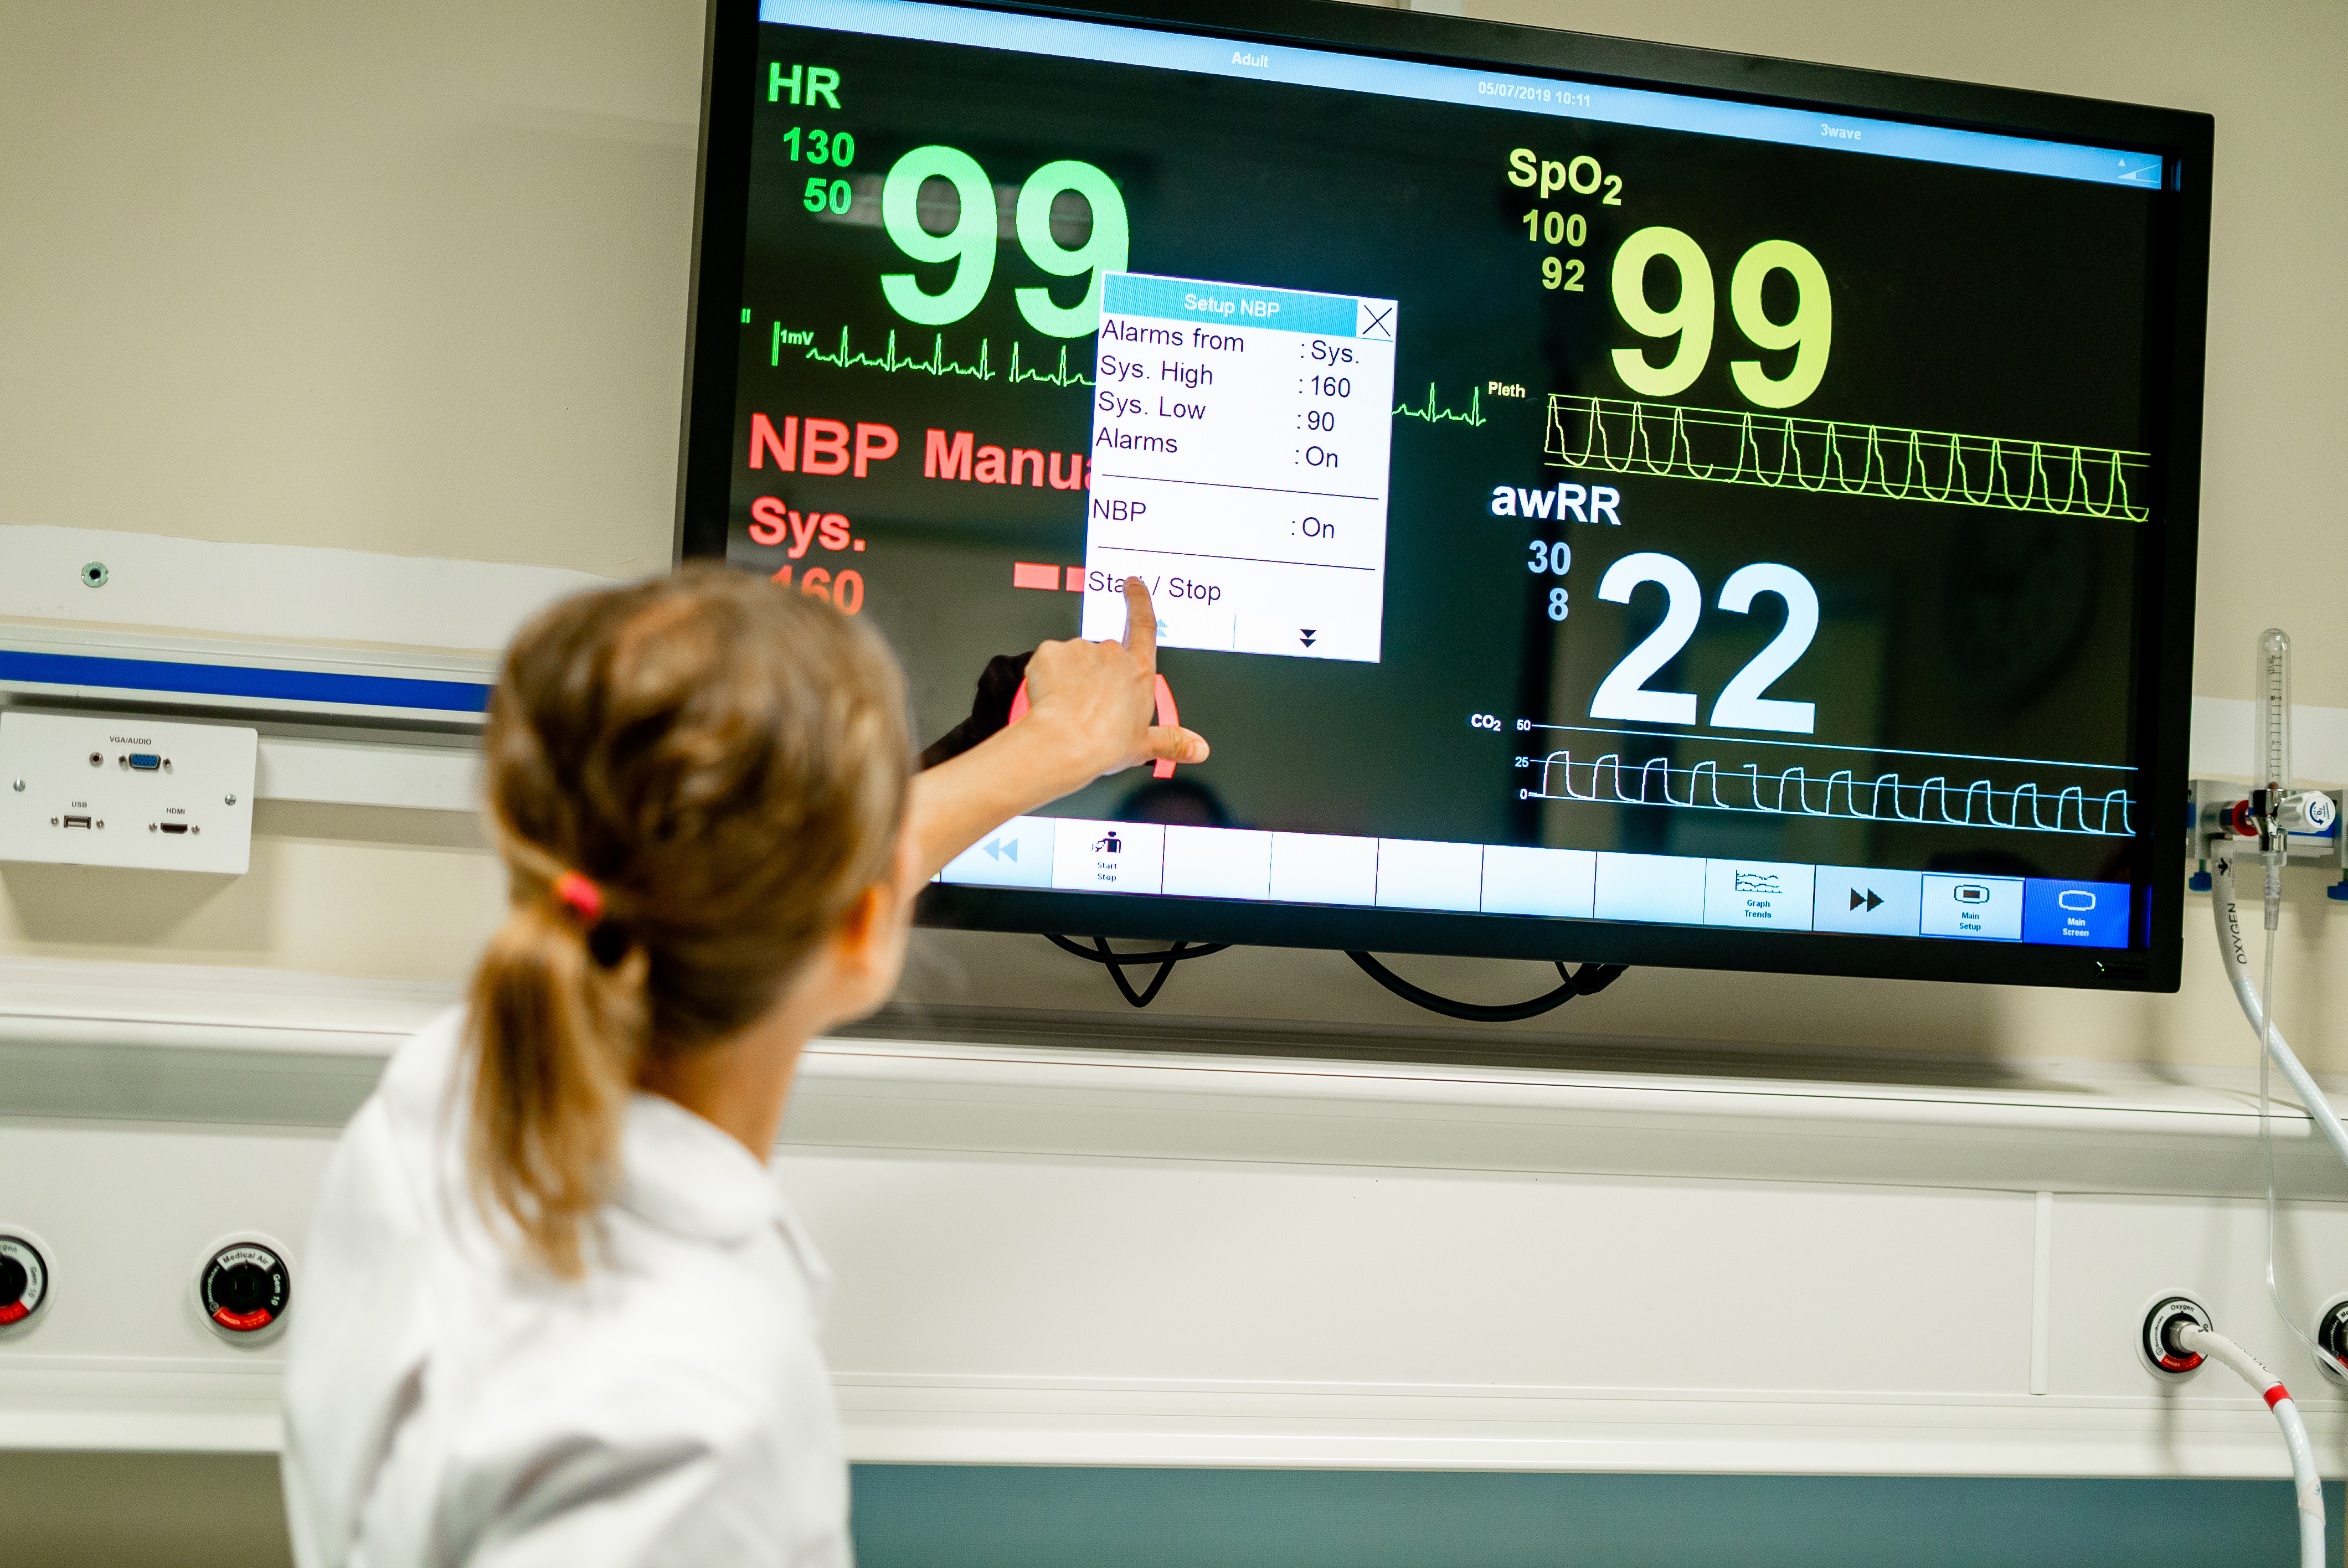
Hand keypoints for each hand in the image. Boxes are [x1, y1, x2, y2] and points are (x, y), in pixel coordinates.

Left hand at [902, 578, 1209, 884]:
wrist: (1066, 743)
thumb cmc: (1103, 743)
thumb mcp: (1145, 746)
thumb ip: (1173, 741)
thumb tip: (1198, 748)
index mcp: (1138, 670)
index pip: (1143, 625)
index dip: (1138, 601)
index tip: (1133, 585)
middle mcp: (1111, 653)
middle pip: (1102, 654)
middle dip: (1093, 675)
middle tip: (1087, 706)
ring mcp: (1081, 649)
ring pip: (1073, 658)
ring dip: (1070, 677)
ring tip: (1069, 708)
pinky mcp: (1051, 652)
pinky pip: (1048, 660)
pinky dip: (1047, 677)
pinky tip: (1051, 699)